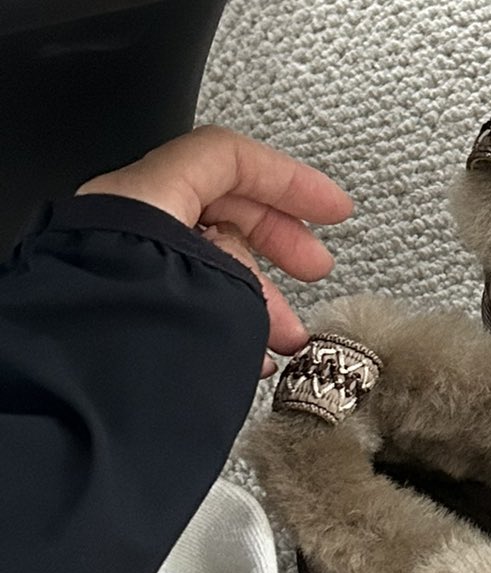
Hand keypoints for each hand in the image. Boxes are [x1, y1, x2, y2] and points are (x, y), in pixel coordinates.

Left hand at [78, 126, 352, 374]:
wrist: (78, 412)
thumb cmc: (132, 342)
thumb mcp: (221, 290)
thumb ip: (246, 271)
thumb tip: (256, 284)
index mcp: (141, 198)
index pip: (228, 160)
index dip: (290, 181)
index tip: (330, 209)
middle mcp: (122, 224)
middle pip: (218, 210)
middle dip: (277, 246)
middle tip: (314, 268)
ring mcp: (114, 265)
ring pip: (201, 261)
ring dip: (255, 297)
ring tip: (289, 337)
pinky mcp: (115, 308)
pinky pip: (177, 295)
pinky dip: (220, 316)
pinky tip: (250, 354)